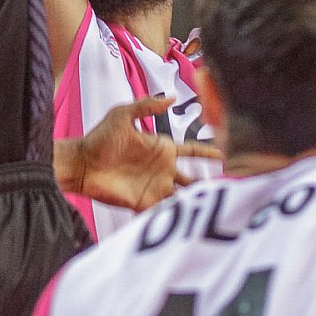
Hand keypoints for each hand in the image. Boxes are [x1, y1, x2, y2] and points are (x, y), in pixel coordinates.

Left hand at [68, 95, 222, 210]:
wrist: (82, 164)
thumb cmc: (100, 138)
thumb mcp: (122, 115)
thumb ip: (146, 105)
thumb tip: (171, 97)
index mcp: (162, 148)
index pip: (192, 150)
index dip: (209, 152)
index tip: (227, 154)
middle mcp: (163, 169)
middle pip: (194, 178)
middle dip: (211, 182)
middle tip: (233, 186)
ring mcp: (155, 187)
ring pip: (185, 196)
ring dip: (199, 200)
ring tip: (220, 206)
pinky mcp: (145, 203)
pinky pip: (167, 210)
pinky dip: (180, 214)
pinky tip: (194, 218)